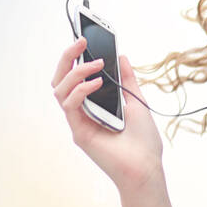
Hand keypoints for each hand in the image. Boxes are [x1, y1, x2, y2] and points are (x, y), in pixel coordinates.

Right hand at [51, 37, 164, 195]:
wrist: (146, 167)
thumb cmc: (143, 140)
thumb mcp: (137, 101)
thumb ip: (126, 80)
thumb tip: (122, 57)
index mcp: (95, 103)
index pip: (76, 76)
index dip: (76, 57)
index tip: (86, 38)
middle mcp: (83, 111)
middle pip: (61, 79)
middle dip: (68, 57)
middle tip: (81, 41)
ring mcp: (79, 121)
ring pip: (60, 89)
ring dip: (75, 72)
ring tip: (95, 63)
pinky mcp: (79, 131)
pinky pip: (70, 105)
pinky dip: (81, 90)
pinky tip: (97, 83)